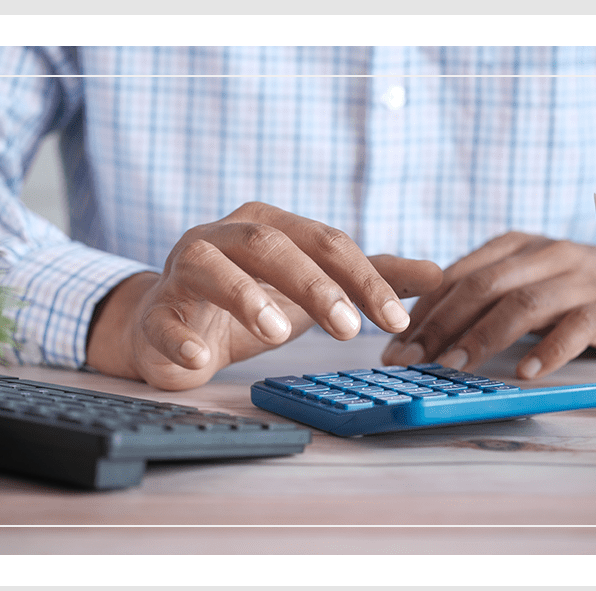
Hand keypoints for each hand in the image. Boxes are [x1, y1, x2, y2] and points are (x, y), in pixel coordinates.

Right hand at [86, 202, 442, 389]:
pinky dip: (179, 339)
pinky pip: (162, 320)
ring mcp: (183, 270)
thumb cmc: (250, 301)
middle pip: (270, 244)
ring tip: (278, 332)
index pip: (325, 241)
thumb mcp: (314, 288)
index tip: (395, 320)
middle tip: (348, 330)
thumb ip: (369, 278)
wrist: (173, 326)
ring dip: (244, 296)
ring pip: (210, 266)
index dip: (363, 278)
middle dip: (313, 283)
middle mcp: (224, 236)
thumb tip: (439, 274)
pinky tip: (201, 361)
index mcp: (269, 226)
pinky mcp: (156, 311)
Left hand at [381, 232, 595, 378]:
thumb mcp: (518, 283)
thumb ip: (476, 297)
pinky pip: (577, 326)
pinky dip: (549, 350)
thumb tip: (414, 331)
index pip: (457, 276)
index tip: (395, 346)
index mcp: (514, 246)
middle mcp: (544, 254)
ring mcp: (579, 278)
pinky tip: (525, 373)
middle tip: (412, 360)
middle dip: (440, 324)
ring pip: (523, 303)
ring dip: (483, 337)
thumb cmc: (563, 292)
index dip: (422, 311)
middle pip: (483, 286)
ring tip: (454, 367)